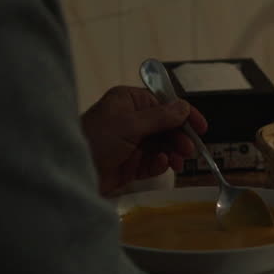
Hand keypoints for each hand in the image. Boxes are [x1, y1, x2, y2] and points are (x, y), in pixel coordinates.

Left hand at [80, 86, 208, 194]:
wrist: (72, 172)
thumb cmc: (96, 140)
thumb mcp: (130, 124)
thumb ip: (160, 117)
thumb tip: (184, 107)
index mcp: (128, 101)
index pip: (163, 103)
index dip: (184, 114)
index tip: (201, 127)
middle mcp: (130, 119)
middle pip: (165, 126)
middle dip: (179, 137)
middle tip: (189, 150)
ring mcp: (129, 143)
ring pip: (161, 145)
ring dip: (172, 152)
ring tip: (178, 162)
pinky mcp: (128, 165)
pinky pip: (151, 162)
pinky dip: (158, 164)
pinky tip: (161, 165)